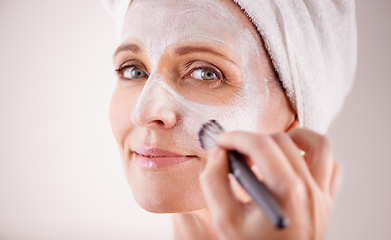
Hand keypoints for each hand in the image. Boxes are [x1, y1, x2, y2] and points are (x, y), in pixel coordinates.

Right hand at [199, 128, 342, 239]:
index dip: (236, 137)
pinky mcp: (327, 202)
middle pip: (283, 141)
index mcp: (286, 194)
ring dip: (292, 138)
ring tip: (270, 149)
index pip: (261, 146)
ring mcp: (322, 196)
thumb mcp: (224, 221)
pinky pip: (333, 167)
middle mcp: (310, 190)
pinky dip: (315, 157)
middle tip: (237, 152)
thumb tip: (218, 154)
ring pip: (319, 145)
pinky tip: (294, 164)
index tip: (222, 141)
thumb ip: (214, 182)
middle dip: (254, 139)